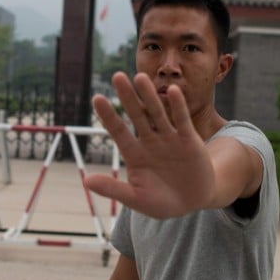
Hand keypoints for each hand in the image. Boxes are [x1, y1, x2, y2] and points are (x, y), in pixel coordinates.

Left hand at [85, 72, 216, 218]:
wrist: (193, 203)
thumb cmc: (162, 202)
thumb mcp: (136, 198)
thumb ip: (113, 189)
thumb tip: (85, 181)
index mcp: (134, 154)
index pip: (118, 131)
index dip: (108, 116)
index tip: (97, 98)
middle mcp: (150, 142)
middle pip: (137, 116)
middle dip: (127, 98)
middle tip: (116, 76)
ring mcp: (169, 139)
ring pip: (158, 114)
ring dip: (149, 96)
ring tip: (140, 77)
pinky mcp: (189, 141)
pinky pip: (182, 121)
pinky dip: (178, 107)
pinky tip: (173, 91)